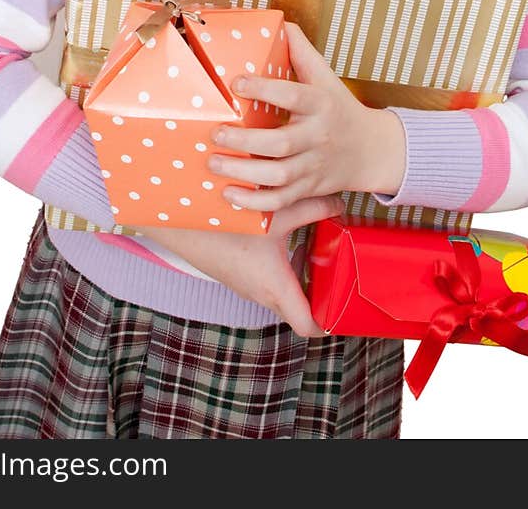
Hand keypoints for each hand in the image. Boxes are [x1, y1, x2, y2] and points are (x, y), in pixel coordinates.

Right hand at [137, 192, 343, 335]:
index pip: (309, 326)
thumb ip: (315, 207)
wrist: (183, 224)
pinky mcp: (238, 275)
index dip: (330, 322)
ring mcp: (248, 286)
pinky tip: (288, 238)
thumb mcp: (279, 212)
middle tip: (339, 270)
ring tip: (318, 249)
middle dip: (321, 294)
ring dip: (300, 277)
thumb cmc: (229, 224)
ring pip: (283, 293)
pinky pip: (268, 281)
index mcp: (276, 289)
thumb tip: (339, 202)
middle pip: (299, 309)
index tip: (344, 306)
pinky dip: (283, 267)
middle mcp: (262, 295)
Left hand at [207, 21, 405, 210]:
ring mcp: (314, 166)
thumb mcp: (327, 77)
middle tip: (215, 133)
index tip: (236, 82)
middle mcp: (318, 136)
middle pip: (280, 143)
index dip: (265, 89)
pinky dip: (254, 202)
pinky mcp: (309, 189)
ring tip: (214, 162)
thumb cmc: (340, 108)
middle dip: (244, 141)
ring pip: (278, 175)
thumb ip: (303, 52)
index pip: (293, 95)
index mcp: (321, 104)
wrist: (371, 150)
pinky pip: (281, 201)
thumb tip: (282, 23)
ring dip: (243, 172)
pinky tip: (229, 194)